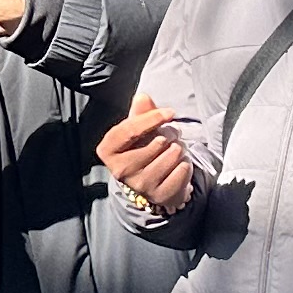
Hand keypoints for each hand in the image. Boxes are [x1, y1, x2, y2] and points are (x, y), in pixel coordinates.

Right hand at [97, 94, 201, 214]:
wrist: (153, 183)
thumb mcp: (138, 130)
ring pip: (173, 155)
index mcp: (108, 150)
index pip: (130, 130)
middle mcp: (120, 170)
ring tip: (172, 152)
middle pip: (157, 142)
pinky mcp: (159, 195)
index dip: (152, 118)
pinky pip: (183, 169)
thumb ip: (140, 113)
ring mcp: (139, 185)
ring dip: (179, 150)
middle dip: (170, 135)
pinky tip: (177, 167)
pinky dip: (185, 165)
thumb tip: (142, 97)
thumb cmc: (142, 149)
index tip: (170, 112)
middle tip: (170, 138)